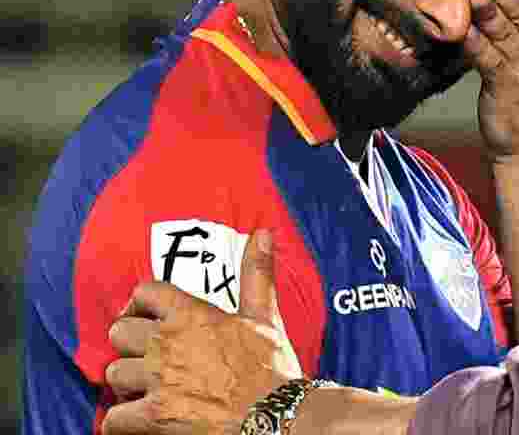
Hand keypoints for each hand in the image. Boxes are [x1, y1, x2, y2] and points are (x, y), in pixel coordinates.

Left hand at [102, 230, 301, 434]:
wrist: (276, 414)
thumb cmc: (272, 367)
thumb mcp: (266, 316)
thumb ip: (257, 273)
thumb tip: (263, 233)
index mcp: (192, 315)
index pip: (144, 292)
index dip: (141, 303)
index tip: (146, 315)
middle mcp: (167, 344)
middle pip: (119, 333)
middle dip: (130, 345)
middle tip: (146, 354)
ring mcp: (157, 381)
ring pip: (114, 374)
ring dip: (127, 383)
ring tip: (145, 388)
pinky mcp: (154, 416)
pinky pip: (113, 419)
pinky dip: (121, 421)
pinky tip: (137, 419)